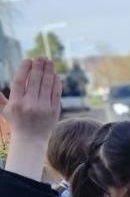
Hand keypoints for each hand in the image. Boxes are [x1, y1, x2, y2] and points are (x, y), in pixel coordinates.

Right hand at [1, 58, 61, 179]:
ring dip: (49, 71)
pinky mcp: (54, 111)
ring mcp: (42, 107)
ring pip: (46, 85)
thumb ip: (1, 99)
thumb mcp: (6, 111)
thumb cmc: (17, 123)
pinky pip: (56, 93)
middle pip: (35, 80)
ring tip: (50, 61)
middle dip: (39, 66)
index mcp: (16, 103)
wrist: (31, 140)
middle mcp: (29, 104)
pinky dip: (56, 83)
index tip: (28, 60)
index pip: (19, 81)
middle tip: (41, 56)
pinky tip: (56, 75)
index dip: (24, 68)